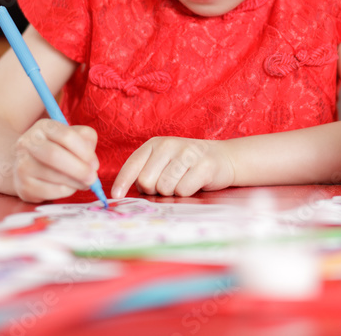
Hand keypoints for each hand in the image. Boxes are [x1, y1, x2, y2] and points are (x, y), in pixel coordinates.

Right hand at [12, 120, 99, 202]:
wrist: (30, 166)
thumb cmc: (59, 149)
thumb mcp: (74, 136)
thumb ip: (86, 140)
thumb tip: (91, 160)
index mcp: (43, 127)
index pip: (66, 136)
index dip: (84, 152)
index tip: (95, 164)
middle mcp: (28, 143)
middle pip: (54, 155)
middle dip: (78, 169)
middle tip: (93, 178)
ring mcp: (22, 164)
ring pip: (52, 175)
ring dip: (74, 182)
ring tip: (84, 183)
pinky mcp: (23, 185)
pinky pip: (48, 191)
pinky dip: (64, 191)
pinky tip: (70, 188)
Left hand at [112, 137, 236, 197]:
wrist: (224, 158)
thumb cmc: (188, 165)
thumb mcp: (164, 161)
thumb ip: (145, 172)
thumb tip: (123, 194)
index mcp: (155, 143)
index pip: (133, 164)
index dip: (122, 183)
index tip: (116, 197)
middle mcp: (169, 145)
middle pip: (146, 181)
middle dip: (154, 190)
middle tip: (168, 184)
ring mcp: (187, 154)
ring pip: (164, 188)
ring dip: (172, 192)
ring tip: (182, 182)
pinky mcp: (204, 166)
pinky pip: (183, 191)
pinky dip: (187, 193)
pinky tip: (194, 183)